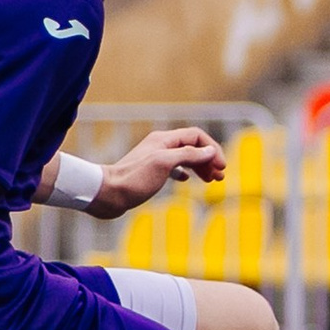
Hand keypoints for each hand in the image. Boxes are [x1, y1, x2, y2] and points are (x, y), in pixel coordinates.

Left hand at [92, 127, 226, 217]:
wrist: (108, 193)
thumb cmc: (135, 179)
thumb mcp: (165, 164)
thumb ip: (188, 155)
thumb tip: (210, 150)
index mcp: (164, 140)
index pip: (196, 136)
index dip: (212, 149)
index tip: (221, 167)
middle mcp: (161, 146)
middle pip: (192, 147)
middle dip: (208, 159)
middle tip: (220, 176)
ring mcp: (155, 158)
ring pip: (185, 158)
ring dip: (200, 167)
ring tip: (211, 180)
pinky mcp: (150, 172)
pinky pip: (174, 168)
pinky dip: (185, 173)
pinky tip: (187, 180)